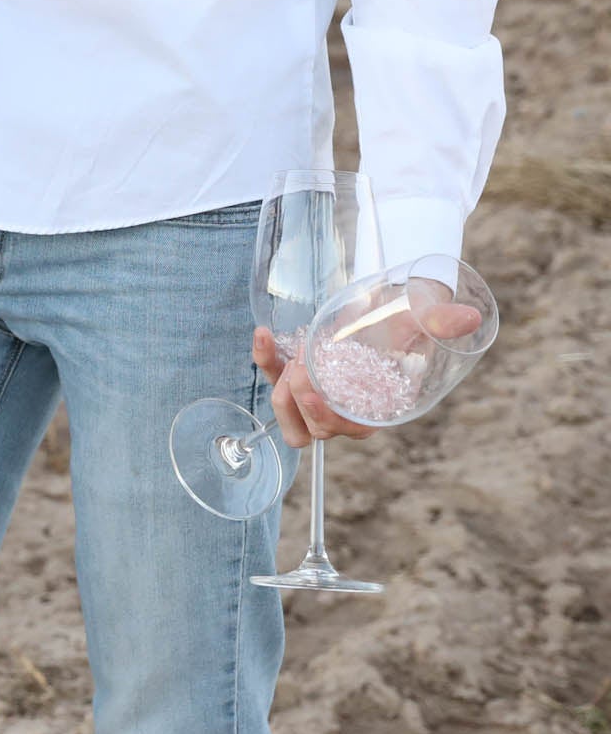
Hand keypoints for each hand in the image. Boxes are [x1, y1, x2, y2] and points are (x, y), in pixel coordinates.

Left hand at [256, 293, 486, 446]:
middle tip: (300, 363)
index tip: (313, 383)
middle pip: (311, 430)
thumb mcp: (423, 316)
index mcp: (376, 407)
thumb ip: (442, 320)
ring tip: (284, 350)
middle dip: (298, 401)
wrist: (386, 303)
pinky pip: (274, 378)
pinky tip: (263, 335)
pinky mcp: (298, 371)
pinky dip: (263, 360)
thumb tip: (469, 317)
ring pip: (288, 416)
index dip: (326, 414)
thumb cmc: (407, 318)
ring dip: (278, 387)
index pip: (349, 430)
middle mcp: (345, 408)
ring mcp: (319, 392)